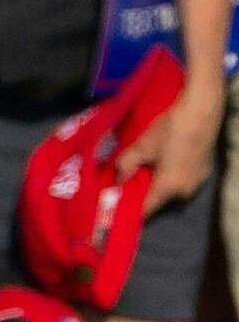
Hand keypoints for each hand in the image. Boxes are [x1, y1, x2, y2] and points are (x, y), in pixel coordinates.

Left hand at [115, 87, 223, 217]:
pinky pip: (182, 181)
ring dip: (158, 184)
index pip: (146, 211)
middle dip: (142, 193)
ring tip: (147, 169)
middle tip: (129, 181)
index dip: (130, 210)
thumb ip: (125, 168)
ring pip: (171, 190)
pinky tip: (165, 162)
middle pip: (158, 200)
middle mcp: (185, 192)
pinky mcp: (204, 172)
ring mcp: (197, 183)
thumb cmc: (170, 130)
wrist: (202, 110)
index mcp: (168, 189)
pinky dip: (171, 176)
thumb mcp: (141, 148)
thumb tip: (117, 182)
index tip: (117, 206)